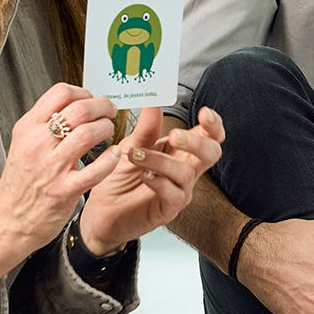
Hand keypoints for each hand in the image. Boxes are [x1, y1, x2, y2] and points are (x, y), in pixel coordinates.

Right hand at [0, 85, 121, 271]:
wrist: (9, 219)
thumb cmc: (22, 182)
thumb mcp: (25, 144)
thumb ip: (46, 124)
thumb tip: (75, 104)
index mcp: (28, 128)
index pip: (60, 93)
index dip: (85, 92)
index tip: (93, 99)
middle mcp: (38, 144)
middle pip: (79, 109)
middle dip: (103, 107)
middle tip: (109, 112)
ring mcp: (51, 167)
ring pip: (87, 133)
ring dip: (107, 129)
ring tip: (109, 133)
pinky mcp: (65, 189)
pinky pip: (95, 169)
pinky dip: (110, 159)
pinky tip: (113, 155)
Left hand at [78, 107, 224, 253]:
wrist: (100, 211)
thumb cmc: (118, 178)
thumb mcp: (130, 146)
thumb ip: (146, 128)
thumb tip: (154, 102)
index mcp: (180, 151)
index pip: (210, 136)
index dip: (214, 124)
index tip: (204, 113)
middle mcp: (186, 169)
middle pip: (212, 153)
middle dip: (196, 142)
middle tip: (173, 136)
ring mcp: (180, 190)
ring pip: (187, 172)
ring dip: (162, 161)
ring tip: (136, 156)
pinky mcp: (169, 209)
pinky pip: (175, 194)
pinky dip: (159, 182)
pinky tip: (144, 176)